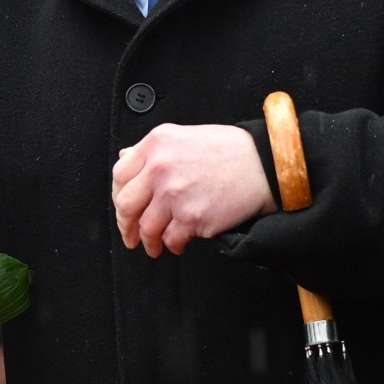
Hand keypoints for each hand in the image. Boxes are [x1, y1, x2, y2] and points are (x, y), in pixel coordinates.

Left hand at [111, 124, 276, 257]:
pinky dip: (172, 245)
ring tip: (154, 246)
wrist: (264, 164)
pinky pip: (172, 239)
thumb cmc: (230, 150)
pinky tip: (178, 243)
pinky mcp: (193, 218)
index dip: (118, 195)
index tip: (124, 207)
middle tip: (131, 234)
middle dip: (126, 225)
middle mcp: (161, 168)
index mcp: (157, 144)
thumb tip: (126, 157)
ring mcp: (175, 195)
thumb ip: (154, 149)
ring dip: (149, 242)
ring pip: (147, 228)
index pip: (120, 175)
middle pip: (126, 205)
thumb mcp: (185, 136)